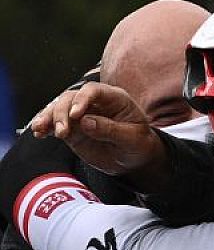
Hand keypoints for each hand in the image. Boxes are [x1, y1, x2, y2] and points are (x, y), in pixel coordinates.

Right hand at [30, 82, 165, 180]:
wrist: (133, 159)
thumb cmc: (138, 145)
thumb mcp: (132, 139)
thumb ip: (111, 130)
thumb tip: (85, 122)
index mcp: (115, 99)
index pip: (95, 90)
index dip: (82, 100)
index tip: (75, 115)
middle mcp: (95, 103)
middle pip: (71, 98)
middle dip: (62, 112)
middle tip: (62, 132)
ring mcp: (81, 115)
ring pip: (59, 108)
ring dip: (49, 118)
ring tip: (41, 130)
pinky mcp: (72, 128)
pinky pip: (55, 124)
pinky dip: (45, 127)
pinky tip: (39, 133)